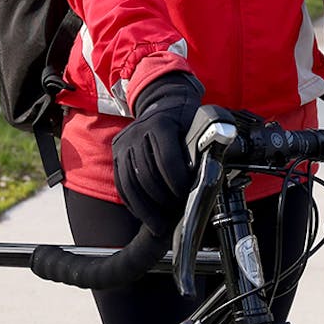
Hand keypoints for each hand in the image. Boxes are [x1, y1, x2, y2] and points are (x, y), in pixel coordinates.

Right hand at [112, 72, 203, 237]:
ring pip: (130, 183)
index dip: (178, 184)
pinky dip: (132, 202)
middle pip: (148, 175)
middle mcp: (138, 132)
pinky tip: (143, 213)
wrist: (163, 99)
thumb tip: (207, 176)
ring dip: (145, 208)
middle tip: (174, 214)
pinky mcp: (117, 153)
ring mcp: (124, 143)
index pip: (167, 161)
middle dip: (162, 200)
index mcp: (161, 124)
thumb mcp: (195, 126)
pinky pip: (121, 183)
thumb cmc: (183, 117)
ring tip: (158, 224)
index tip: (186, 197)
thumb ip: (198, 149)